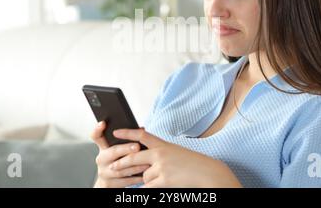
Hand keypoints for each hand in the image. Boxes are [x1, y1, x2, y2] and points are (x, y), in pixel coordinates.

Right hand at [90, 121, 149, 187]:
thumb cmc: (117, 161)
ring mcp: (104, 172)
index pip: (96, 137)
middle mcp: (101, 159)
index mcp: (103, 148)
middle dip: (126, 149)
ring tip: (146, 162)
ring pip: (121, 168)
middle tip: (137, 147)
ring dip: (135, 165)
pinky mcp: (109, 184)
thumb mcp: (117, 151)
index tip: (103, 123)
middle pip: (113, 152)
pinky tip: (145, 175)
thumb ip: (126, 140)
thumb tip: (142, 129)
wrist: (108, 182)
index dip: (98, 129)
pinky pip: (125, 181)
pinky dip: (136, 178)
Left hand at [111, 128, 242, 187]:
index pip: (141, 135)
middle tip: (113, 166)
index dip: (127, 132)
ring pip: (144, 176)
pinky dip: (151, 188)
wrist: (207, 172)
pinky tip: (159, 186)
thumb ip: (159, 155)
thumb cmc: (193, 163)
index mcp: (163, 144)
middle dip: (122, 163)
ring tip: (165, 178)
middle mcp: (160, 153)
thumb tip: (144, 166)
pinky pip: (149, 186)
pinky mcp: (164, 179)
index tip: (116, 132)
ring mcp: (161, 166)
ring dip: (149, 180)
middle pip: (133, 157)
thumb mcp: (175, 153)